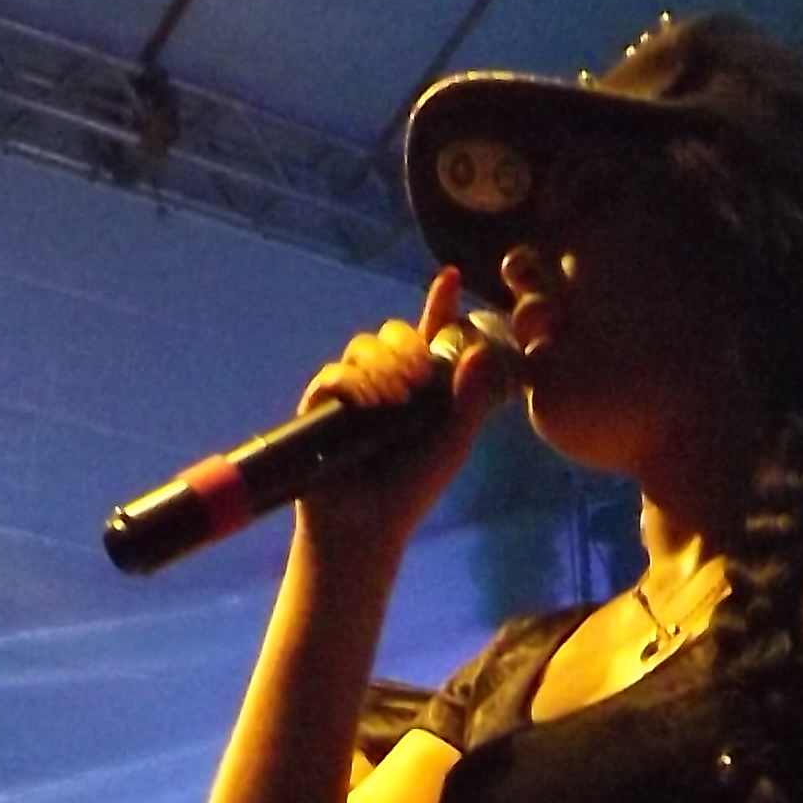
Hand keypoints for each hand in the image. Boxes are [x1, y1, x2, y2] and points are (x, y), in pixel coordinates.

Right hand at [288, 263, 511, 577]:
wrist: (366, 524)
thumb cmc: (412, 489)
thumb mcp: (454, 443)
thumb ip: (472, 399)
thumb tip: (480, 350)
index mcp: (420, 387)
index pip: (429, 335)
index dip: (439, 305)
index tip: (450, 278)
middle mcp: (386, 382)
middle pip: (393, 332)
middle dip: (408, 344)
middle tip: (419, 376)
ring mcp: (352, 391)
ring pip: (364, 346)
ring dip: (384, 364)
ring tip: (396, 399)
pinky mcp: (322, 405)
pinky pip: (336, 373)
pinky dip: (354, 381)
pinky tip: (370, 402)